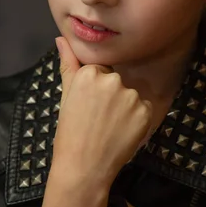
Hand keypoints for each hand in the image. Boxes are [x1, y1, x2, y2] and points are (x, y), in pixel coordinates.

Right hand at [53, 36, 152, 188]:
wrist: (83, 168)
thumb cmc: (70, 133)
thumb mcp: (66, 96)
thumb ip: (68, 63)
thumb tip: (61, 38)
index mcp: (90, 72)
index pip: (100, 70)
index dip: (95, 90)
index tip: (88, 107)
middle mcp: (112, 79)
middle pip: (116, 81)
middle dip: (110, 96)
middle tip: (97, 119)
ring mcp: (130, 95)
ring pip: (130, 95)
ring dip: (124, 107)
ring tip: (109, 127)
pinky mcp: (144, 111)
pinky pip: (143, 108)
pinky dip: (136, 119)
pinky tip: (123, 132)